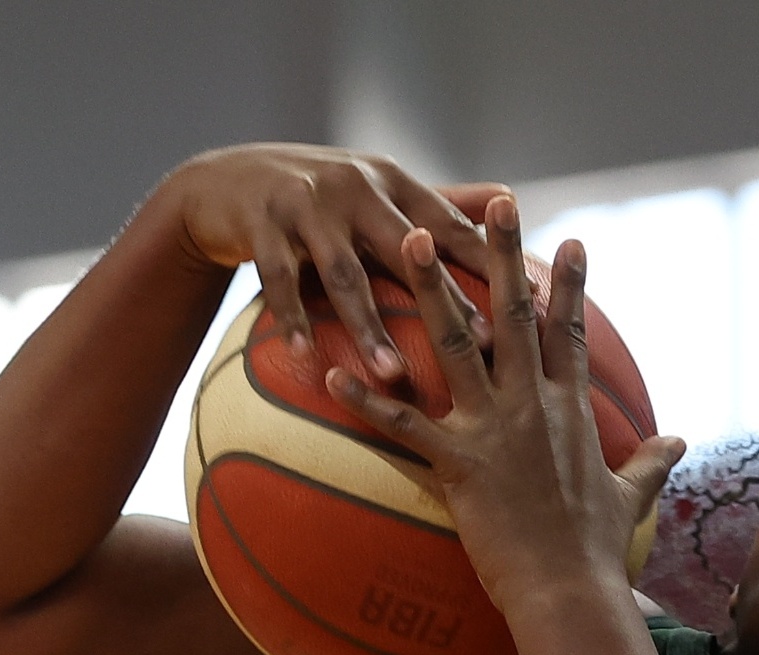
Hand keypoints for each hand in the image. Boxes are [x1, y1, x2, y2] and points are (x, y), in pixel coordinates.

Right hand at [162, 143, 497, 381]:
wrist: (226, 178)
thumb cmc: (323, 198)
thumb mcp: (379, 190)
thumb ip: (440, 200)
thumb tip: (508, 197)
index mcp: (392, 183)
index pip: (450, 224)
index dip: (492, 262)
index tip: (532, 303)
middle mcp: (354, 187)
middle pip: (407, 249)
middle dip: (446, 297)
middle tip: (484, 344)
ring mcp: (305, 204)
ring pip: (344, 272)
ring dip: (368, 325)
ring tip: (393, 372)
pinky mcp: (260, 222)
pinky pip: (280, 280)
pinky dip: (293, 319)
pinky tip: (306, 357)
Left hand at [328, 196, 683, 621]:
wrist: (573, 595)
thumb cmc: (599, 555)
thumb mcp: (632, 501)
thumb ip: (652, 464)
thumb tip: (679, 441)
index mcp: (571, 413)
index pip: (571, 334)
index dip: (571, 286)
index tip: (570, 241)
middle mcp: (533, 407)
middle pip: (515, 314)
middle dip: (502, 253)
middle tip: (493, 202)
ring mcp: (494, 431)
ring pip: (455, 344)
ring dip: (428, 288)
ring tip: (403, 238)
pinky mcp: (459, 464)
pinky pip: (402, 424)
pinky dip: (364, 400)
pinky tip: (329, 371)